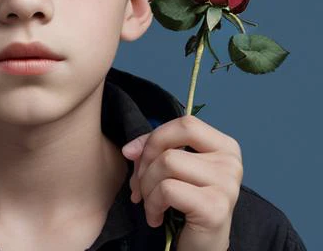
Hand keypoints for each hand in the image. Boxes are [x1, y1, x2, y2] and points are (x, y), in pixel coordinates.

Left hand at [121, 115, 242, 250]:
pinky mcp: (216, 208)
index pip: (186, 123)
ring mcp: (227, 184)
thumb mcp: (172, 167)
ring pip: (167, 164)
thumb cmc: (185, 204)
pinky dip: (152, 204)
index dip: (154, 136)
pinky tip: (156, 217)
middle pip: (172, 144)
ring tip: (149, 203)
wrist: (200, 249)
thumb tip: (129, 149)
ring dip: (146, 187)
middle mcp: (231, 162)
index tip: (134, 154)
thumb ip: (154, 149)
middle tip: (139, 185)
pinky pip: (167, 190)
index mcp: (224, 146)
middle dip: (145, 162)